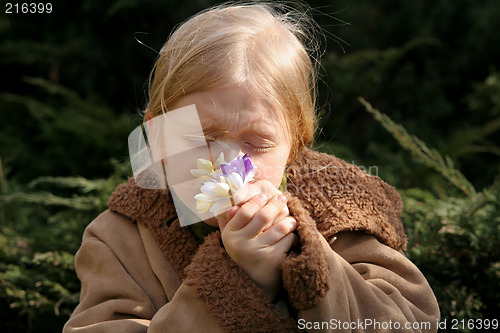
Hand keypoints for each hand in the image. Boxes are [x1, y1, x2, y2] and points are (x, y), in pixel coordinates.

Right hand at [217, 180, 297, 298]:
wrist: (255, 282)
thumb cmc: (246, 249)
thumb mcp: (234, 234)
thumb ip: (231, 217)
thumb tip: (234, 199)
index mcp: (229, 235)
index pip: (244, 211)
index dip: (256, 200)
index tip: (264, 196)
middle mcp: (240, 245)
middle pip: (263, 216)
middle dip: (275, 204)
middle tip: (283, 197)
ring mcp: (256, 253)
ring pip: (280, 227)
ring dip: (289, 221)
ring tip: (291, 219)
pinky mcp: (272, 261)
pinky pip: (288, 240)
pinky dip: (292, 236)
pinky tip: (290, 237)